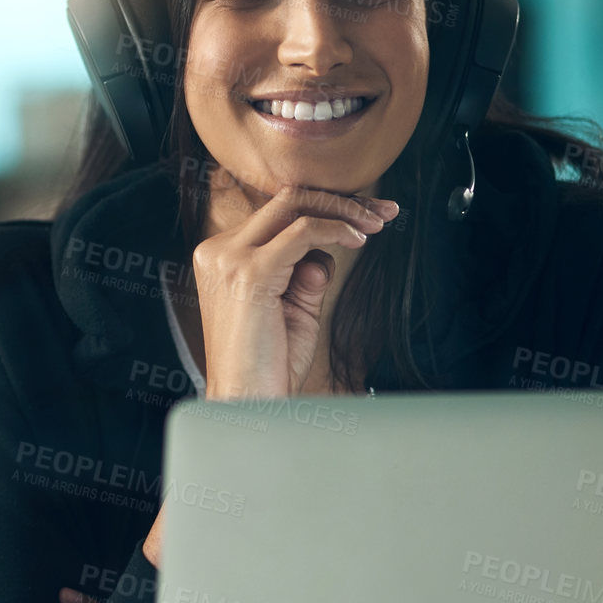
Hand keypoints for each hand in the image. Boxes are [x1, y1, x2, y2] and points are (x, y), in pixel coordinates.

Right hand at [191, 182, 398, 398]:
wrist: (248, 402)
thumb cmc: (269, 365)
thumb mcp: (294, 308)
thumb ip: (305, 275)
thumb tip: (325, 253)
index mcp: (221, 257)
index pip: (277, 216)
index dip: (326, 210)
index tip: (366, 218)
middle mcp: (219, 251)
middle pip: (285, 200)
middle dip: (340, 200)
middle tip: (383, 212)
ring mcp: (230, 258)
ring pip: (294, 205)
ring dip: (344, 211)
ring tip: (378, 224)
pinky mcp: (250, 271)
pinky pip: (302, 231)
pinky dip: (335, 229)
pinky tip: (358, 241)